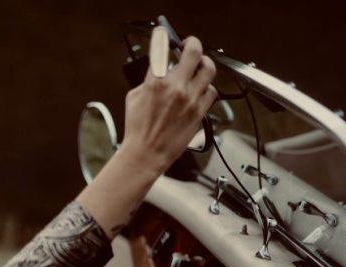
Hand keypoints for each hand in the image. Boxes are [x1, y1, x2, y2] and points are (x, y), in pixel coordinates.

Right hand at [119, 35, 216, 175]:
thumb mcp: (133, 98)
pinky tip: (199, 90)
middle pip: (194, 52)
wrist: (146, 154)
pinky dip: (206, 88)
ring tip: (199, 67)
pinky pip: (211, 92)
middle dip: (192, 44)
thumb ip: (148, 80)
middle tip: (189, 46)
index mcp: (155, 82)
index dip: (163, 37)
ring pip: (209, 70)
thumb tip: (158, 70)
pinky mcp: (199, 112)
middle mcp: (176, 88)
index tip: (164, 35)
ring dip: (203, 65)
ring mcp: (190, 99)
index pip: (162, 48)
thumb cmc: (138, 130)